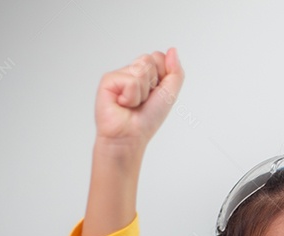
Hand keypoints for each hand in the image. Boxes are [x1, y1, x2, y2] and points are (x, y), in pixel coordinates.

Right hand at [80, 49, 183, 235]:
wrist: (130, 136)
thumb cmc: (146, 120)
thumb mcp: (169, 95)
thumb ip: (175, 72)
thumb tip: (173, 50)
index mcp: (147, 74)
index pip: (160, 57)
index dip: (163, 76)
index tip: (156, 94)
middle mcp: (133, 72)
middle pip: (150, 60)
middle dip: (153, 84)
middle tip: (143, 100)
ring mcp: (120, 75)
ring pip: (141, 69)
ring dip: (143, 92)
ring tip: (133, 104)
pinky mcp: (108, 80)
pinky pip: (130, 80)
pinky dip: (132, 96)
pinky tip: (123, 104)